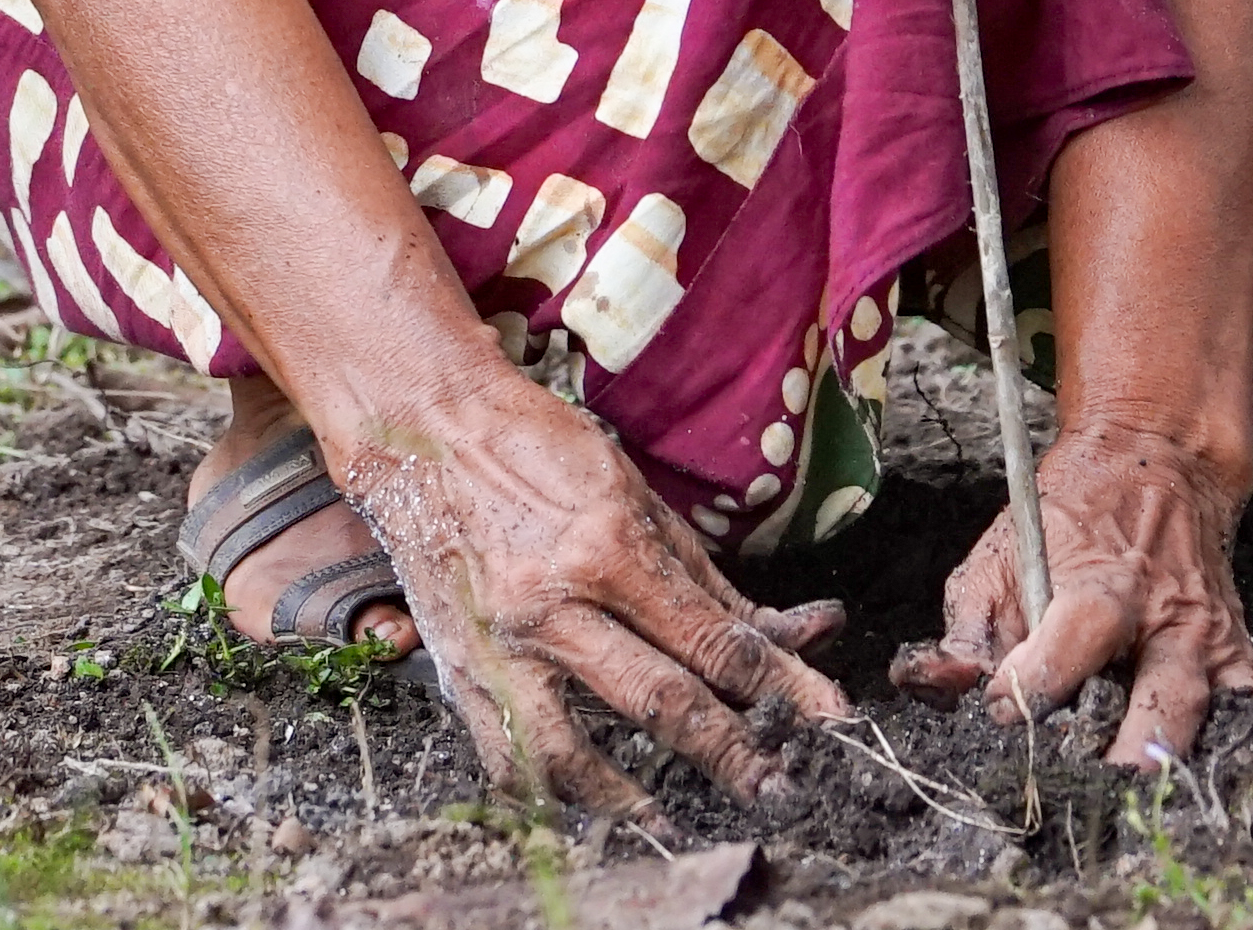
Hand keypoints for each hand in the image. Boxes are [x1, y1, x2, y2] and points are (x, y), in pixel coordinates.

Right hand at [325, 377, 854, 815]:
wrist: (423, 431)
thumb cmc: (540, 450)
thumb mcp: (637, 495)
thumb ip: (708, 581)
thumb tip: (794, 634)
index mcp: (605, 547)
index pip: (712, 639)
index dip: (783, 683)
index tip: (829, 716)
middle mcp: (551, 605)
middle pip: (660, 702)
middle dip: (732, 754)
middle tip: (780, 789)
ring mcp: (499, 645)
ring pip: (572, 752)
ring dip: (631, 798)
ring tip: (675, 823)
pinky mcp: (458, 667)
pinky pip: (505, 754)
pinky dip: (548, 789)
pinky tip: (584, 803)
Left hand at [890, 419, 1252, 766]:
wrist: (1156, 459)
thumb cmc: (1066, 516)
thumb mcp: (997, 552)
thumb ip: (966, 625)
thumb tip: (944, 685)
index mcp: (1096, 589)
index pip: (1059, 659)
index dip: (1024, 696)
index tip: (1001, 718)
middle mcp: (1163, 620)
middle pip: (1161, 698)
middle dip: (1139, 752)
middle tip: (1112, 792)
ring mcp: (1210, 638)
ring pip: (1219, 708)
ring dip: (1201, 757)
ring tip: (1182, 805)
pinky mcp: (1238, 651)